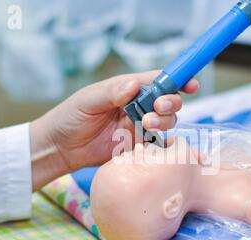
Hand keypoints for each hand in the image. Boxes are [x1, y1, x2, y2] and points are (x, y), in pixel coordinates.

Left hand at [30, 70, 198, 190]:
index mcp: (127, 89)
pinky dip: (160, 142)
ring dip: (164, 121)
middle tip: (158, 107)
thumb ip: (113, 92)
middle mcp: (136, 106)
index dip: (177, 80)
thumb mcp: (89, 100)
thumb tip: (135, 85)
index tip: (191, 84)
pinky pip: (156, 144)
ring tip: (146, 123)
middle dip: (171, 102)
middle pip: (167, 101)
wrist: (60, 148)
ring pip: (165, 122)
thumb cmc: (70, 117)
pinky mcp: (136, 147)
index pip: (156, 81)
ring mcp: (138, 127)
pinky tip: (150, 141)